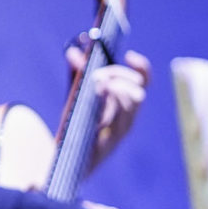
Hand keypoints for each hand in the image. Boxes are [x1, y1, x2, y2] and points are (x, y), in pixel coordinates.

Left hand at [68, 45, 149, 171]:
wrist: (64, 157)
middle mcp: (128, 116)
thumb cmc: (74, 126)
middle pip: (139, 88)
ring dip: (117, 85)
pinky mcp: (115, 138)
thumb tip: (72, 52)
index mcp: (124, 104)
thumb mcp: (76, 95)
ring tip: (97, 84)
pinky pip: (122, 114)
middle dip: (119, 75)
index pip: (143, 83)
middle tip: (98, 75)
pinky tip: (98, 95)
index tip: (130, 56)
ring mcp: (123, 128)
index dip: (142, 68)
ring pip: (135, 98)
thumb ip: (76, 73)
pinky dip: (112, 100)